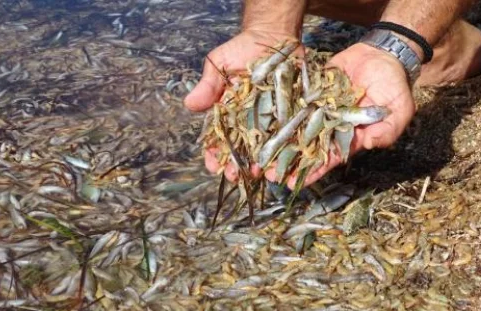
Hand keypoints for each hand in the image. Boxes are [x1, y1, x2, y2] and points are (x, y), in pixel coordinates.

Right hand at [184, 30, 302, 181]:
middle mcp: (247, 121)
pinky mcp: (290, 114)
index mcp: (227, 113)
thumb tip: (189, 105)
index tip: (213, 166)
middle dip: (237, 165)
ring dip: (261, 163)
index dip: (214, 154)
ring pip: (264, 147)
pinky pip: (289, 134)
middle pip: (240, 149)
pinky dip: (287, 149)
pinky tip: (285, 163)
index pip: (218, 138)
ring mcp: (269, 120)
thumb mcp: (218, 64)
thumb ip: (208, 86)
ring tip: (260, 175)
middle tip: (236, 176)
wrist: (273, 35)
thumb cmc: (241, 50)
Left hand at [268, 43, 415, 188]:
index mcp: (350, 136)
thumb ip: (386, 130)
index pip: (328, 158)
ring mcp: (319, 108)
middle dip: (288, 160)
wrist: (383, 55)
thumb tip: (369, 144)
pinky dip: (278, 111)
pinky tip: (261, 122)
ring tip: (259, 154)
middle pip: (306, 146)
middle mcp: (330, 125)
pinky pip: (293, 102)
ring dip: (278, 140)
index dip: (312, 171)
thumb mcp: (399, 111)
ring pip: (296, 127)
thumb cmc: (394, 86)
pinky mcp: (311, 91)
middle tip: (267, 173)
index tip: (294, 183)